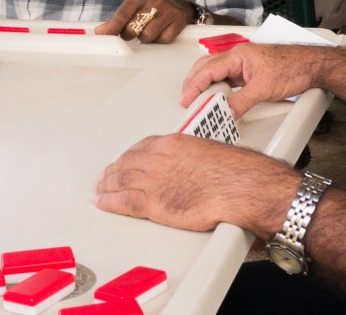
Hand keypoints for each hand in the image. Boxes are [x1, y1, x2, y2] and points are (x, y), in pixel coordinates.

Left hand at [94, 134, 297, 238]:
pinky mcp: (155, 202)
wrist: (244, 187)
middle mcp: (159, 158)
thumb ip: (191, 160)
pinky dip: (110, 202)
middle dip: (114, 170)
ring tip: (101, 189)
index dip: (129, 156)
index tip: (124, 160)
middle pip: (127, 163)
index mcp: (172, 143)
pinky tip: (103, 202)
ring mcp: (155, 179)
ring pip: (121, 180)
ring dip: (108, 186)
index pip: (142, 147)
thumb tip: (190, 170)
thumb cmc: (236, 173)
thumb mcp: (208, 153)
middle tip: (106, 176)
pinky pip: (125, 201)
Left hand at [95, 0, 193, 42]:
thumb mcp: (135, 7)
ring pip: (147, 37)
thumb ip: (117, 19)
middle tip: (135, 30)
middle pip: (133, 29)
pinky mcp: (179, 20)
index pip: (122, 14)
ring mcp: (168, 10)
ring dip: (146, 38)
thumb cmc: (152, 7)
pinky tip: (161, 31)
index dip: (112, 28)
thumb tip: (100, 31)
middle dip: (130, 34)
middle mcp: (154, 0)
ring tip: (149, 29)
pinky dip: (160, 39)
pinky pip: (163, 40)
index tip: (103, 36)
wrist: (181, 5)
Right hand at [179, 43, 318, 116]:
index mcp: (237, 55)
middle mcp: (237, 57)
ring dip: (204, 85)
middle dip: (193, 83)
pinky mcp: (249, 72)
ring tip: (197, 99)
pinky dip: (218, 88)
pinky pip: (227, 79)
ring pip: (215, 72)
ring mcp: (242, 64)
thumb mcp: (264, 88)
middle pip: (206, 68)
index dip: (194, 86)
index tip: (186, 99)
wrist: (314, 65)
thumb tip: (226, 112)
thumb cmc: (293, 67)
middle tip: (186, 99)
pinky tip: (217, 97)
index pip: (208, 70)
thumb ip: (242, 101)